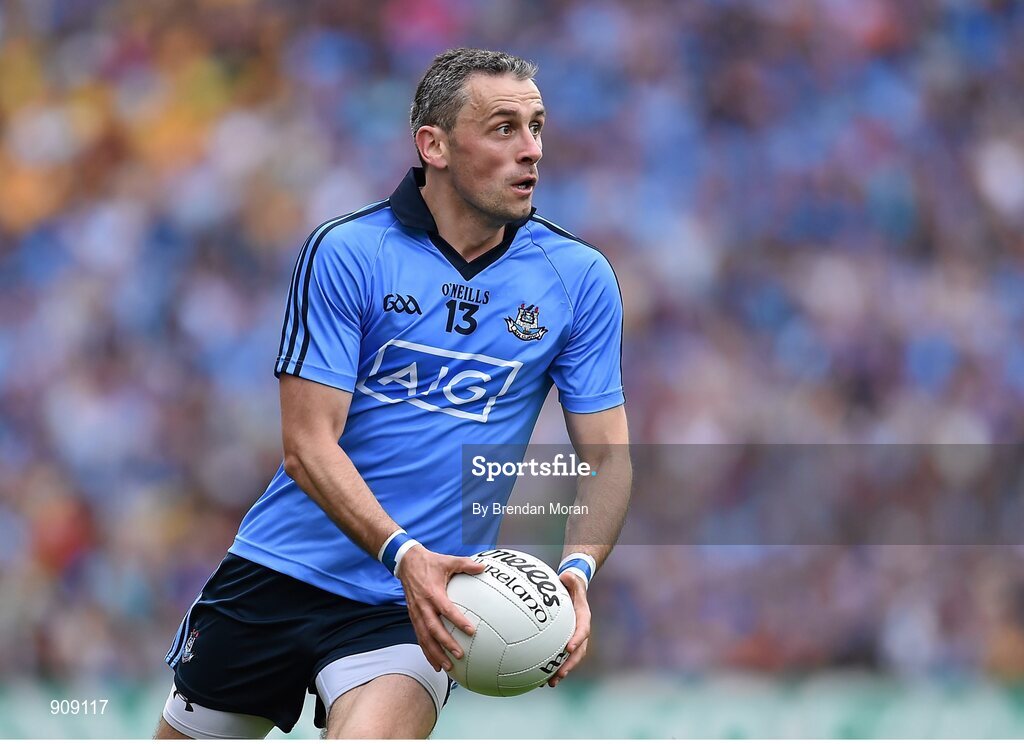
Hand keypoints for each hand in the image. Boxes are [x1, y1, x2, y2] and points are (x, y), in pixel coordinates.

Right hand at [396, 545, 484, 672]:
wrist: (406, 563)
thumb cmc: (430, 562)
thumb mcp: (448, 560)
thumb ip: (466, 564)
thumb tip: (484, 568)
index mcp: (433, 593)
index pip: (446, 610)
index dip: (458, 621)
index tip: (471, 631)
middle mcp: (423, 606)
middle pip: (433, 629)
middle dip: (445, 644)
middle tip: (459, 655)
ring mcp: (416, 613)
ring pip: (424, 637)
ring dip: (435, 653)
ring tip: (447, 667)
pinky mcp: (413, 617)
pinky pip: (420, 637)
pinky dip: (427, 651)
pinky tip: (436, 664)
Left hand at [548, 571, 590, 686]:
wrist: (573, 591)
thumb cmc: (570, 585)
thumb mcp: (571, 579)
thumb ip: (570, 578)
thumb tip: (566, 574)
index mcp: (583, 617)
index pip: (582, 630)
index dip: (577, 639)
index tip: (569, 648)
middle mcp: (580, 631)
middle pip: (578, 652)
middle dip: (570, 665)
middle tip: (560, 675)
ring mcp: (573, 638)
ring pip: (569, 659)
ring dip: (561, 672)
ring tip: (549, 683)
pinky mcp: (563, 642)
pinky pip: (559, 656)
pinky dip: (551, 667)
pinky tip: (538, 677)